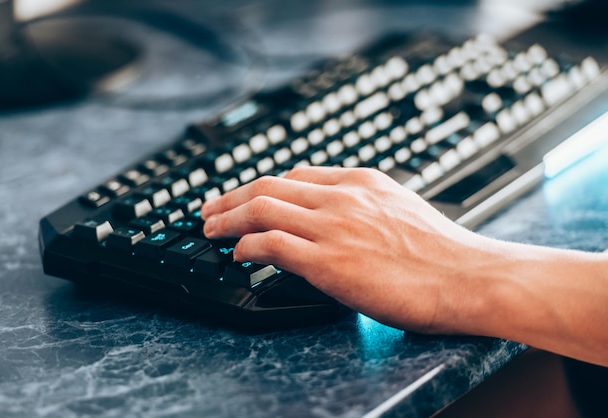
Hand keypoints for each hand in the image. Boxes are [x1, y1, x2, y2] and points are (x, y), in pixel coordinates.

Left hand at [201, 166, 490, 333]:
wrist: (469, 277)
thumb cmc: (443, 254)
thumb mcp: (401, 211)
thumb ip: (365, 208)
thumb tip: (340, 222)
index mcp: (361, 183)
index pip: (296, 175)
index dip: (263, 186)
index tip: (248, 196)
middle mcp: (342, 198)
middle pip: (269, 185)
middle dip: (231, 196)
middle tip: (209, 209)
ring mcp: (333, 227)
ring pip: (261, 208)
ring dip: (227, 218)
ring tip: (209, 230)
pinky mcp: (328, 261)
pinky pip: (270, 243)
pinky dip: (245, 245)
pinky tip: (238, 254)